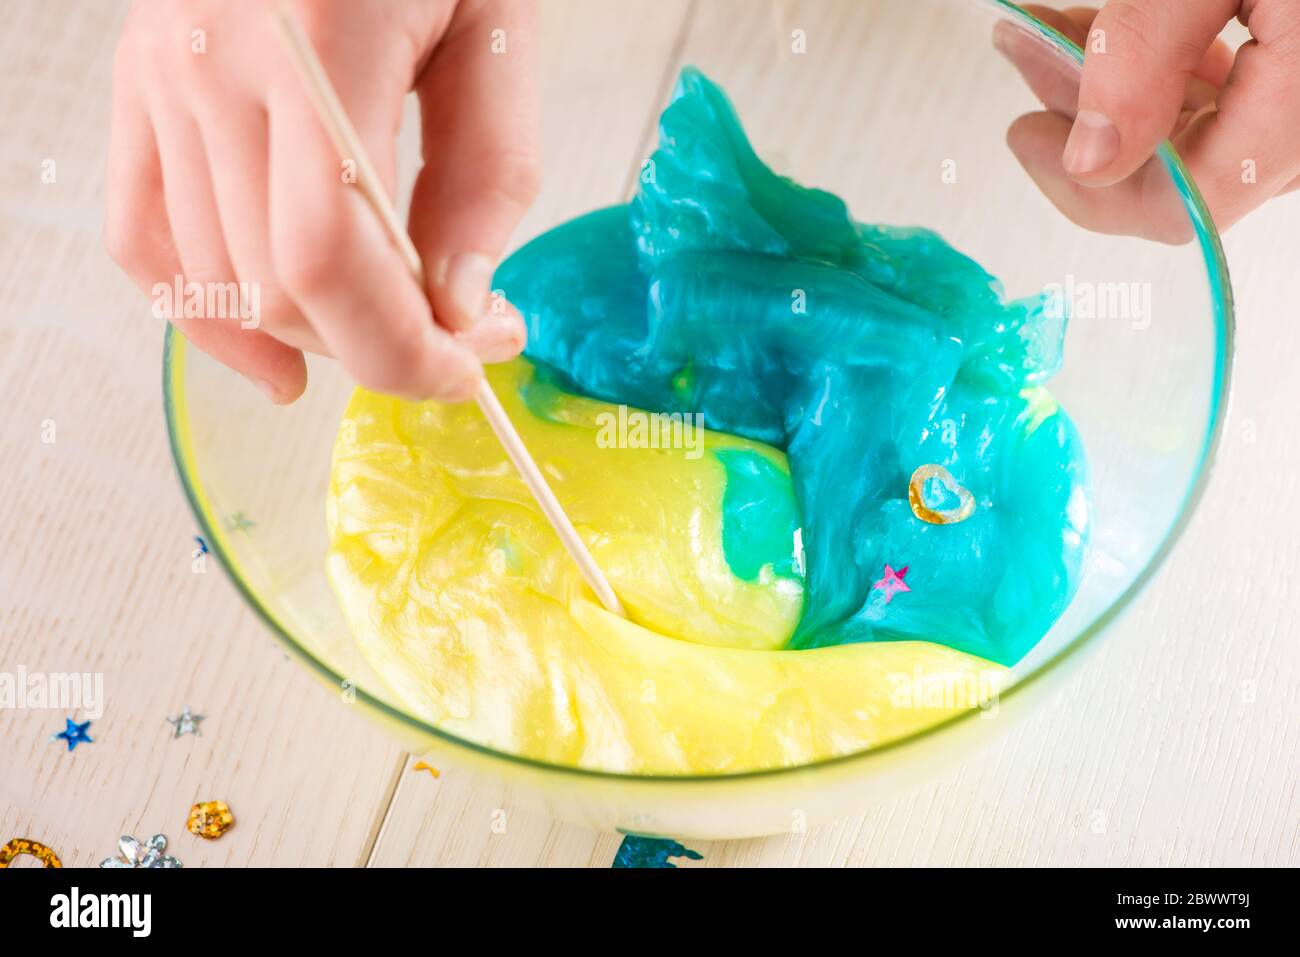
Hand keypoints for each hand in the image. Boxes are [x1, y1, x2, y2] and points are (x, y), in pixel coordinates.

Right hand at [106, 0, 539, 402]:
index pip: (327, 255)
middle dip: (379, 347)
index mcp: (317, 39)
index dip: (401, 347)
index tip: (467, 367)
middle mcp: (212, 59)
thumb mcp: (496, 27)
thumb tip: (457, 307)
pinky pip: (145, 240)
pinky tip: (277, 354)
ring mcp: (160, 73)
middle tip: (457, 338)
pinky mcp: (140, 85)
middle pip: (275, 284)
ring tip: (392, 319)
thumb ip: (486, 172)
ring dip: (318, 334)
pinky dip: (208, 313)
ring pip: (219, 279)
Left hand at [996, 2, 1299, 242]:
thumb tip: (1089, 160)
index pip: (1185, 206)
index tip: (1024, 134)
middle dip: (1088, 119)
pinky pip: (1234, 102)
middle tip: (1024, 54)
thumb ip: (1145, 54)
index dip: (1087, 188)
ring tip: (1050, 31)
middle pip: (1185, 171)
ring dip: (1118, 91)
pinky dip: (1167, 71)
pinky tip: (1110, 30)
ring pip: (1203, 136)